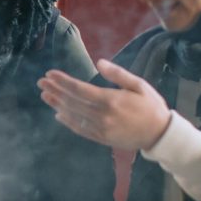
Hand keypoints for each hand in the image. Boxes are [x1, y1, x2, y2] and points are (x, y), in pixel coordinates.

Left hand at [37, 58, 171, 150]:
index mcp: (111, 100)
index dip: (62, 81)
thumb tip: (99, 62)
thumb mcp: (139, 85)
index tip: (49, 74)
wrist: (160, 134)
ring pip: (73, 116)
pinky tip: (58, 114)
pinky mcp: (101, 138)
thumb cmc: (151, 106)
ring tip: (45, 95)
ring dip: (57, 105)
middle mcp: (102, 115)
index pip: (79, 89)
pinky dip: (68, 122)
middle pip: (72, 102)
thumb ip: (118, 74)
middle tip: (41, 82)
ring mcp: (100, 128)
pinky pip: (80, 130)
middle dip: (55, 90)